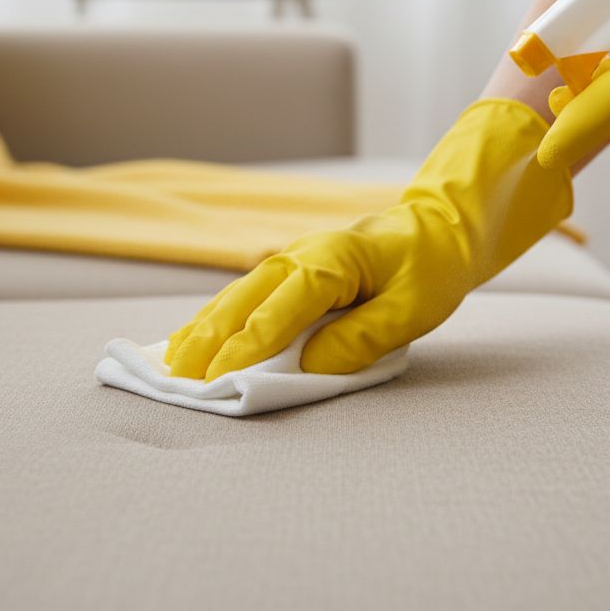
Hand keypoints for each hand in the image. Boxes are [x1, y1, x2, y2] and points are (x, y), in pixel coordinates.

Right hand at [164, 99, 572, 380]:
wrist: (438, 229)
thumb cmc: (428, 269)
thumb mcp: (413, 309)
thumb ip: (362, 338)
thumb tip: (311, 365)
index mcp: (330, 262)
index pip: (278, 310)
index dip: (246, 348)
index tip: (219, 380)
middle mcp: (299, 256)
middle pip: (241, 300)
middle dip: (208, 341)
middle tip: (180, 380)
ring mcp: (289, 260)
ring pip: (234, 297)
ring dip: (202, 330)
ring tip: (172, 365)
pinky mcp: (289, 272)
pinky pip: (242, 297)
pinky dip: (214, 319)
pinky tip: (190, 340)